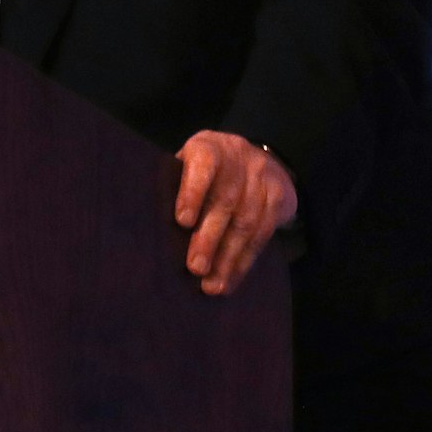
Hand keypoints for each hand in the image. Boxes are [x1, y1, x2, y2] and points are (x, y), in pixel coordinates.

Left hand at [174, 130, 297, 295]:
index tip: (182, 221)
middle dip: (209, 238)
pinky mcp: (279, 198)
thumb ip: (174, 184)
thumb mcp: (188, 163)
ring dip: (228, 258)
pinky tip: (230, 279)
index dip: (192, 192)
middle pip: (225, 201)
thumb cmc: (207, 168)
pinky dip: (244, 261)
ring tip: (212, 284)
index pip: (203, 165)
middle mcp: (238, 158)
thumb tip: (151, 224)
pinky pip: (262, 234)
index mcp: (209, 147)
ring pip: (246, 222)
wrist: (260, 156)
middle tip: (195, 267)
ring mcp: (262, 178)